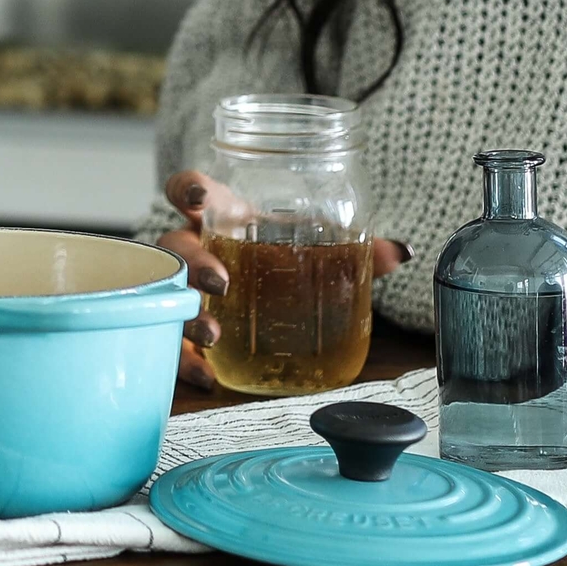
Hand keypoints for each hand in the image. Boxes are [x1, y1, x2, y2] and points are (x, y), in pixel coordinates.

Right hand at [154, 169, 405, 389]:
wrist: (254, 300)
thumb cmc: (272, 259)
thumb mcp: (309, 249)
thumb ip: (351, 252)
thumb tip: (400, 253)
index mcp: (222, 216)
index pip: (190, 190)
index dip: (187, 188)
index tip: (197, 196)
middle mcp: (194, 249)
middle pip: (176, 245)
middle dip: (194, 262)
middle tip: (221, 283)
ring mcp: (181, 290)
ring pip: (166, 296)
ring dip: (187, 314)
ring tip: (214, 335)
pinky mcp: (180, 329)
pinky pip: (172, 345)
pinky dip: (185, 363)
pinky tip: (208, 378)